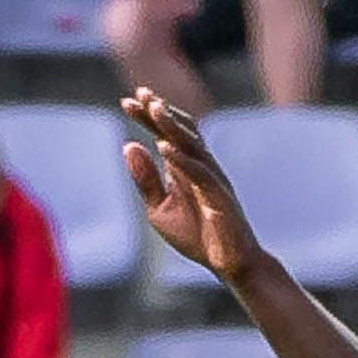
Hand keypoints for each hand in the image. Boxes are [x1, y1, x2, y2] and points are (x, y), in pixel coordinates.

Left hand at [121, 87, 264, 282]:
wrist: (230, 263)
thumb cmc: (197, 237)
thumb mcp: (160, 210)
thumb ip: (145, 180)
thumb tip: (128, 145)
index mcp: (184, 167)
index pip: (165, 134)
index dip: (148, 117)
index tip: (127, 101)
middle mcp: (200, 166)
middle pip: (179, 131)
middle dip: (160, 112)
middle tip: (141, 94)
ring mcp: (213, 179)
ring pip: (192, 145)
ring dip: (172, 126)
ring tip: (154, 109)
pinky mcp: (220, 196)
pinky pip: (200, 173)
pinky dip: (182, 160)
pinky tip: (164, 148)